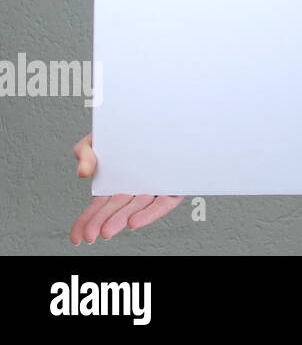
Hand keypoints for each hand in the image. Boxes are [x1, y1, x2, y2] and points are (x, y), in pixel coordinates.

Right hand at [69, 133, 183, 244]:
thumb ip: (86, 153)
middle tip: (91, 235)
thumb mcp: (99, 138)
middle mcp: (134, 188)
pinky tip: (133, 222)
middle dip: (102, 222)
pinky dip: (148, 213)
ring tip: (107, 231)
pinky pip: (162, 203)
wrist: (161, 114)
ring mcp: (154, 188)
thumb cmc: (127, 128)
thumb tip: (82, 173)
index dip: (86, 222)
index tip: (77, 237)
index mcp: (115, 183)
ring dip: (121, 219)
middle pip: (116, 209)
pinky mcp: (174, 186)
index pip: (98, 208)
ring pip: (138, 207)